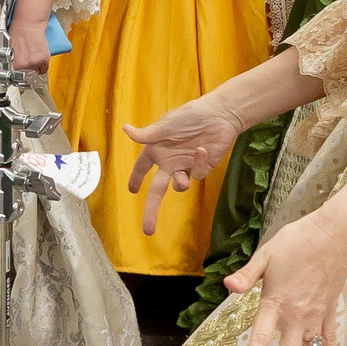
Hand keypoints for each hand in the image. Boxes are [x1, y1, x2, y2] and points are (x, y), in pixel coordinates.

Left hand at [9, 9, 52, 75]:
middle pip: (28, 76)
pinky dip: (43, 65)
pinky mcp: (44, 59)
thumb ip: (13, 63)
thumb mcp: (10, 51)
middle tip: (27, 62)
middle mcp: (25, 65)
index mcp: (14, 65)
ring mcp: (35, 62)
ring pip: (36, 72)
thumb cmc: (17, 33)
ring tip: (32, 56)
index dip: (19, 78)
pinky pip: (44, 68)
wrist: (28, 24)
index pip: (17, 79)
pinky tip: (39, 58)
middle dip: (27, 71)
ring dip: (35, 67)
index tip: (21, 78)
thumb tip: (14, 72)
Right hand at [123, 96, 242, 235]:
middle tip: (147, 230)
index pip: (142, 167)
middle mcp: (169, 161)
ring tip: (182, 180)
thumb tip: (125, 129)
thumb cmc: (191, 116)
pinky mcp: (202, 167)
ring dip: (180, 185)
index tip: (131, 191)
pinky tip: (202, 150)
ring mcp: (185, 166)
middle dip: (151, 210)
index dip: (136, 178)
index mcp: (157, 150)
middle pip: (156, 190)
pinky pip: (197, 174)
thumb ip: (148, 134)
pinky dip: (199, 164)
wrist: (220, 115)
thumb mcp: (167, 124)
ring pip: (179, 186)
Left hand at [228, 207, 346, 345]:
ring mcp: (315, 316)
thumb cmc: (297, 241)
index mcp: (275, 303)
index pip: (262, 339)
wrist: (335, 234)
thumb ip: (247, 275)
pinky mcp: (329, 311)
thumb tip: (227, 287)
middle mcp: (296, 315)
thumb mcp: (266, 254)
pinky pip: (329, 340)